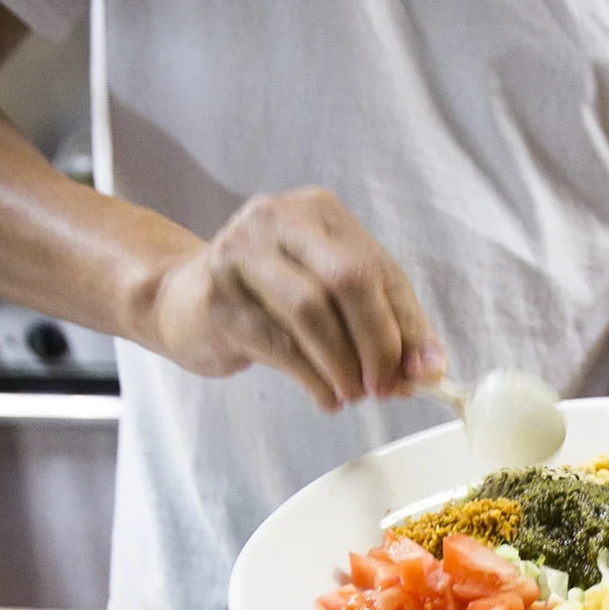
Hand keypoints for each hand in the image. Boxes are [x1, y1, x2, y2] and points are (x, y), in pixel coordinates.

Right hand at [147, 186, 445, 412]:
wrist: (179, 301)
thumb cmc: (266, 298)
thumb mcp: (329, 298)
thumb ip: (381, 324)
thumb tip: (429, 369)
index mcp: (318, 213)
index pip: (379, 268)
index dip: (408, 325)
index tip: (426, 372)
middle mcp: (279, 220)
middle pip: (349, 279)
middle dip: (378, 342)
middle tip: (386, 387)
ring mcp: (242, 254)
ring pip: (312, 312)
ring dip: (343, 365)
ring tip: (353, 395)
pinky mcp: (217, 297)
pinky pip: (278, 344)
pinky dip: (312, 379)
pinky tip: (325, 396)